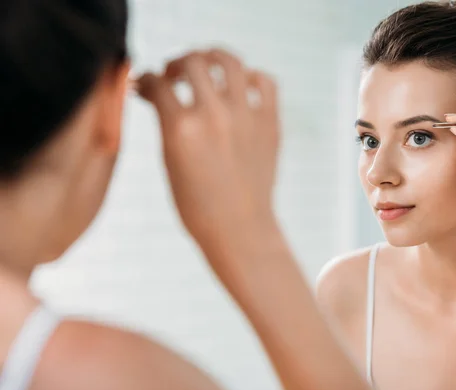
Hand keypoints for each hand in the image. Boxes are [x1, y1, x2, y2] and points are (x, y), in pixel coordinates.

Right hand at [137, 49, 279, 244]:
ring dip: (211, 57)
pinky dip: (251, 76)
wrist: (239, 229)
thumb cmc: (198, 205)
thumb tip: (155, 94)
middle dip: (176, 63)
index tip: (148, 84)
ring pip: (229, 61)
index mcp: (181, 128)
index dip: (146, 79)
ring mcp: (246, 116)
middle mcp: (214, 115)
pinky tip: (240, 85)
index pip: (157, 83)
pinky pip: (265, 81)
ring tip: (205, 66)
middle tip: (174, 74)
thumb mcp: (170, 162)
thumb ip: (165, 122)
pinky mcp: (270, 123)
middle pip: (191, 61)